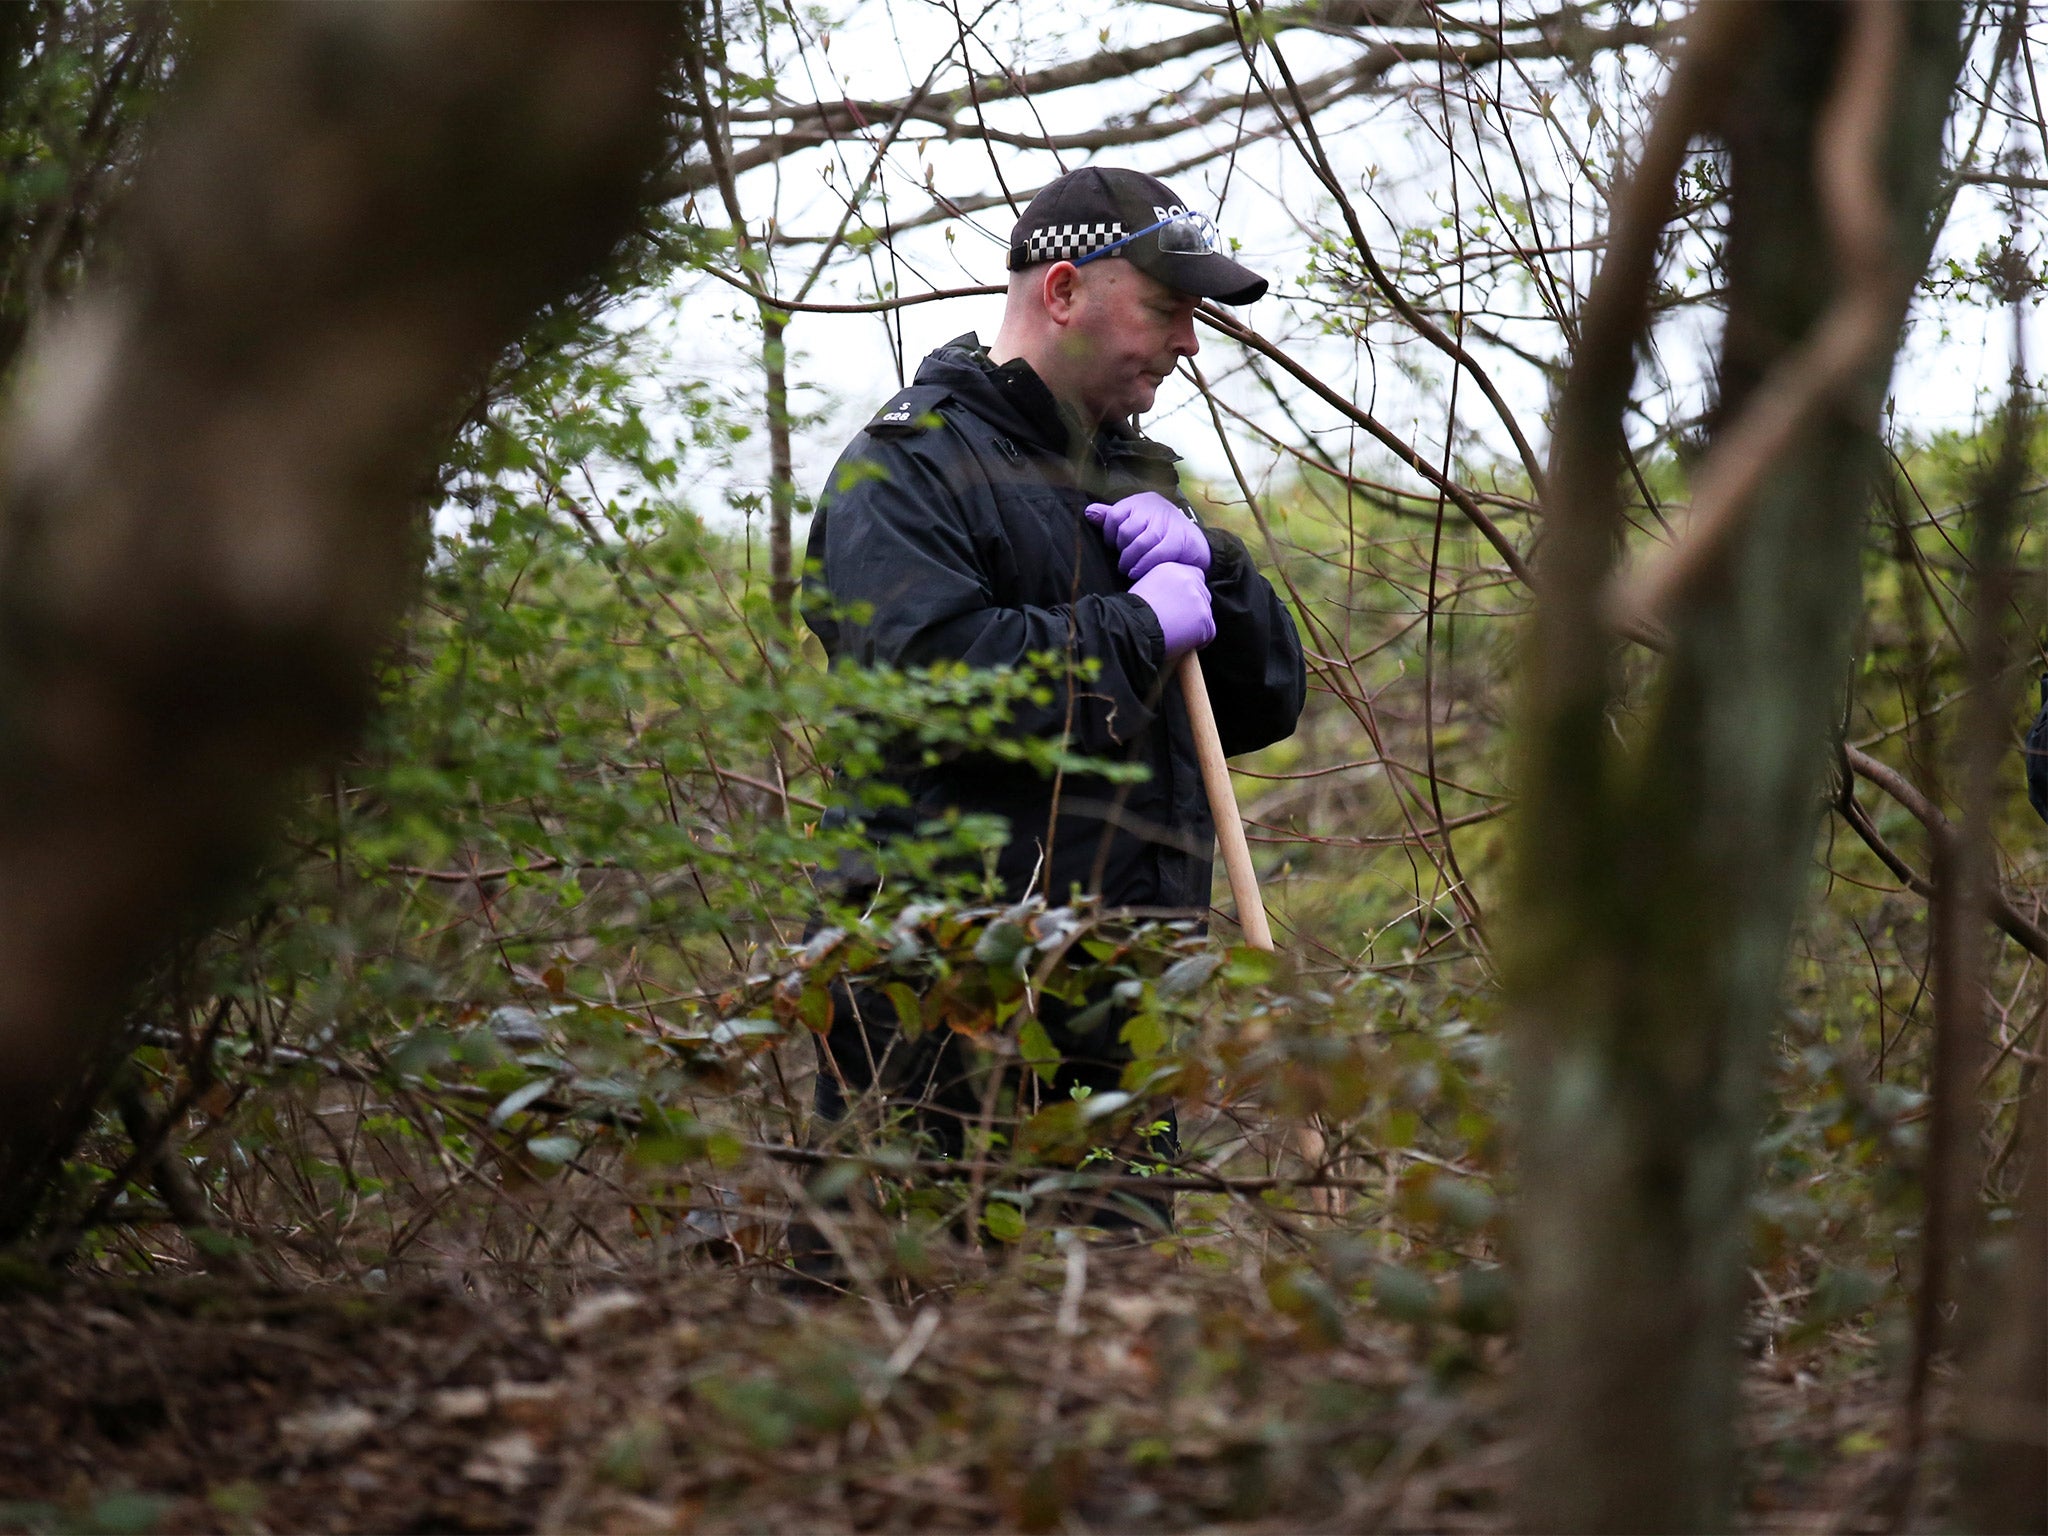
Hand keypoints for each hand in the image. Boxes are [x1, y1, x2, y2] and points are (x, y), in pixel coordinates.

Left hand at [1085, 491, 1209, 580]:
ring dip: (1130, 560)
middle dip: (1122, 549)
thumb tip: (1089, 512)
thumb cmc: (1161, 533)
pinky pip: (1155, 554)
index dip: (1109, 534)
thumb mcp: (1137, 520)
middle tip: (1123, 560)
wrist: (1196, 543)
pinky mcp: (1178, 540)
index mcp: (1142, 501)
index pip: (1114, 515)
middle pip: (1126, 531)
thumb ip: (1113, 517)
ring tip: (1128, 569)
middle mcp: (1155, 508)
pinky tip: (1137, 572)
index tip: (1113, 545)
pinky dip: (1143, 565)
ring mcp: (1168, 523)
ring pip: (1139, 543)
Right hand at [1129, 561, 1214, 659]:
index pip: (1193, 576)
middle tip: (1175, 622)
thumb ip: (1165, 586)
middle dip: (1193, 609)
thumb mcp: (1145, 585)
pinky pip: (1209, 633)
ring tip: (1175, 633)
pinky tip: (1181, 641)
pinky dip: (1198, 641)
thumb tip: (1173, 598)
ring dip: (1195, 625)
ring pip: (1205, 614)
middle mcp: (1189, 579)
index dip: (1187, 593)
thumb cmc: (1131, 613)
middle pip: (1203, 594)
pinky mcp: (1204, 618)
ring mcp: (1198, 598)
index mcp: (1172, 568)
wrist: (1132, 627)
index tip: (1177, 605)